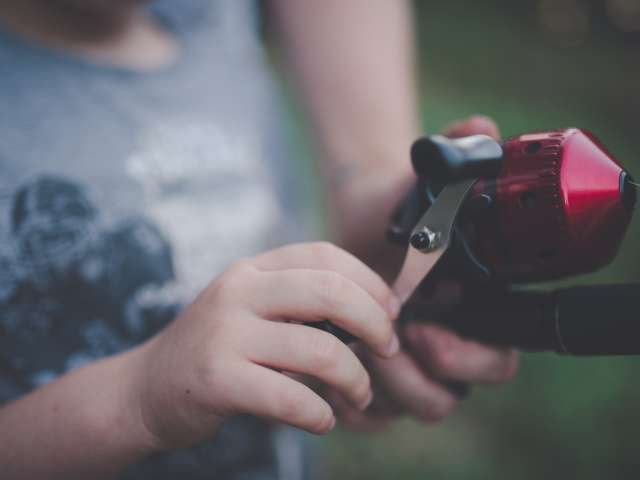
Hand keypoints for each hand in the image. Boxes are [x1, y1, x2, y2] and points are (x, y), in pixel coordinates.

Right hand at [131, 242, 400, 449]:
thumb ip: (300, 305)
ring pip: (320, 350)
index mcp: (253, 269)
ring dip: (355, 379)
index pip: (325, 255)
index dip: (370, 281)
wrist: (144, 389)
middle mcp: (238, 291)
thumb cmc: (216, 351)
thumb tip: (376, 314)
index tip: (390, 312)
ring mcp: (225, 333)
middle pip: (331, 291)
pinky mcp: (216, 379)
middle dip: (375, 323)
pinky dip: (320, 414)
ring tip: (359, 394)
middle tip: (386, 349)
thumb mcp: (252, 310)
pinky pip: (290, 397)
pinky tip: (322, 420)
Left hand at [327, 115, 518, 430]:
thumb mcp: (425, 179)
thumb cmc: (397, 205)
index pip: (496, 360)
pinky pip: (371, 414)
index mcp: (474, 313)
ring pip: (410, 409)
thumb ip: (458, 153)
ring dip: (382, 388)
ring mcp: (409, 367)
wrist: (358, 221)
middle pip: (449, 398)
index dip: (470, 358)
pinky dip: (353, 402)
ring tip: (352, 346)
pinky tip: (329, 366)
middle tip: (388, 341)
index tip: (426, 326)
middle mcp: (446, 347)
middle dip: (418, 380)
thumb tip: (482, 128)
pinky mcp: (372, 376)